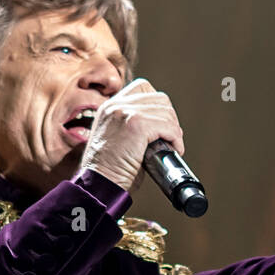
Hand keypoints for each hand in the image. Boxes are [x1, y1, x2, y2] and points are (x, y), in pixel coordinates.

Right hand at [79, 78, 185, 193]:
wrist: (98, 185)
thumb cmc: (108, 172)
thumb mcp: (116, 140)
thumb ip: (133, 128)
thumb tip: (161, 128)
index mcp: (109, 107)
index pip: (142, 88)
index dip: (158, 105)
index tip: (162, 125)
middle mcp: (115, 105)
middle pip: (159, 98)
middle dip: (170, 118)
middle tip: (171, 138)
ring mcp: (125, 112)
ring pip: (166, 111)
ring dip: (174, 130)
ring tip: (172, 146)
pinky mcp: (136, 125)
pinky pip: (168, 126)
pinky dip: (176, 139)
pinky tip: (174, 150)